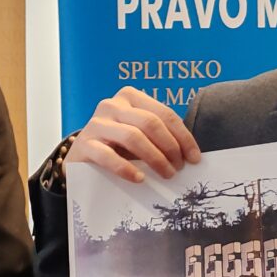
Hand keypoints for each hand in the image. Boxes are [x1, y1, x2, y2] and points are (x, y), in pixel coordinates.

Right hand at [66, 86, 199, 182]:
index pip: (164, 114)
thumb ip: (159, 137)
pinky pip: (108, 156)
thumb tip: (191, 156)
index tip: (194, 158)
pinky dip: (127, 169)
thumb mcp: (139, 134)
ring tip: (166, 174)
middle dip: (170, 147)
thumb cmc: (117, 144)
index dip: (183, 136)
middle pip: (150, 123)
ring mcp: (96, 124)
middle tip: (179, 168)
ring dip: (155, 158)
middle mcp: (112, 105)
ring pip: (133, 137)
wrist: (81, 156)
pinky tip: (140, 179)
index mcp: (130, 97)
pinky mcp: (84, 145)